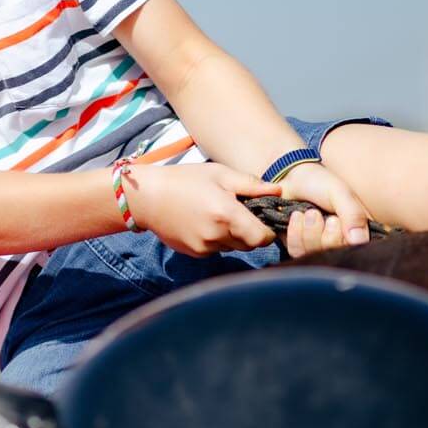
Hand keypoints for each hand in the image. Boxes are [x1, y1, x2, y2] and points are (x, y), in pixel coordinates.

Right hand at [124, 162, 278, 256]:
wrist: (148, 197)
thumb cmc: (186, 180)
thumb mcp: (220, 174)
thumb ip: (251, 185)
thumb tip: (279, 190)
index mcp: (227, 214)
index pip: (262, 238)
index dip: (268, 231)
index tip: (264, 219)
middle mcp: (217, 236)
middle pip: (249, 245)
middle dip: (251, 232)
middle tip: (241, 213)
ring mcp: (204, 248)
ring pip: (232, 248)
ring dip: (233, 236)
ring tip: (219, 215)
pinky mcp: (194, 253)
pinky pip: (216, 250)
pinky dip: (217, 240)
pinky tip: (204, 222)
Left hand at [277, 163, 372, 254]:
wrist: (294, 179)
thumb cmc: (321, 184)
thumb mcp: (340, 193)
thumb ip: (353, 214)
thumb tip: (358, 241)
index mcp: (356, 230)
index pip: (356, 250)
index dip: (343, 240)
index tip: (334, 220)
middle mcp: (340, 242)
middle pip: (334, 255)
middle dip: (323, 235)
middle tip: (315, 213)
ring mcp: (319, 246)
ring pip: (315, 255)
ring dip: (308, 233)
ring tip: (307, 213)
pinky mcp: (301, 247)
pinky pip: (297, 252)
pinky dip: (295, 234)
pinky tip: (296, 217)